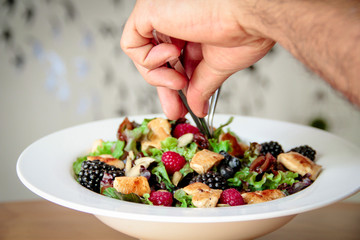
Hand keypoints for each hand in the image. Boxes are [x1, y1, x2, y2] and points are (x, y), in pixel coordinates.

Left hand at [121, 0, 274, 118]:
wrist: (249, 17)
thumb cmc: (244, 31)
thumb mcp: (217, 67)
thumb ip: (201, 85)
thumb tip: (198, 105)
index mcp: (192, 30)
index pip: (171, 61)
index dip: (172, 85)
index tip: (180, 106)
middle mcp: (174, 20)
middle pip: (155, 60)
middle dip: (164, 88)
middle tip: (175, 109)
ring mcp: (160, 15)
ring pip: (141, 55)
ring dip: (159, 77)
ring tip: (180, 81)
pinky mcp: (148, 10)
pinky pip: (130, 44)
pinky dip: (147, 60)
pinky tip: (172, 56)